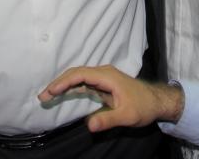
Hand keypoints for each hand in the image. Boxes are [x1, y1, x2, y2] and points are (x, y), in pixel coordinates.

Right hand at [38, 65, 183, 132]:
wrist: (156, 102)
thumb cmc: (143, 107)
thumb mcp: (127, 116)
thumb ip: (108, 120)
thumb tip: (89, 126)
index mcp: (108, 77)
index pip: (81, 75)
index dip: (65, 81)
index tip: (51, 91)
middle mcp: (104, 74)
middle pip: (77, 74)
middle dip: (59, 83)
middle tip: (42, 96)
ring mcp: (103, 78)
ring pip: (78, 78)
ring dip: (63, 85)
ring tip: (46, 96)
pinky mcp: (102, 85)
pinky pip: (83, 83)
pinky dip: (70, 88)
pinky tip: (60, 94)